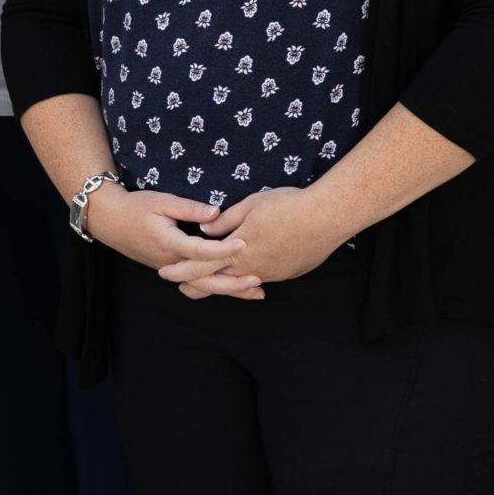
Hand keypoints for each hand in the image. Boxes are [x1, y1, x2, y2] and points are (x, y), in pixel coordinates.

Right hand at [86, 185, 249, 293]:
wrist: (110, 221)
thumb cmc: (136, 207)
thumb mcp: (162, 201)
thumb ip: (190, 208)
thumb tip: (217, 212)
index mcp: (169, 243)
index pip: (200, 251)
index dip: (223, 249)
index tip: (244, 243)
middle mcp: (170, 262)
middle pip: (204, 281)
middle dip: (232, 283)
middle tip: (258, 280)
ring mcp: (170, 268)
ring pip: (201, 286)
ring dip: (228, 290)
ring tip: (255, 291)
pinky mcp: (171, 269)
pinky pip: (196, 282)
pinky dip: (216, 286)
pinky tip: (235, 287)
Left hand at [196, 187, 348, 294]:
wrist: (326, 218)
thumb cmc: (288, 206)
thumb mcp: (251, 205)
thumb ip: (226, 220)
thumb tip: (204, 229)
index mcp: (239, 249)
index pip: (203, 263)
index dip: (183, 268)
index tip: (167, 272)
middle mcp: (252, 267)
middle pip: (218, 281)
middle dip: (198, 285)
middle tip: (181, 289)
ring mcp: (271, 273)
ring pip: (241, 283)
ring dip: (224, 285)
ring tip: (212, 287)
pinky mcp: (286, 273)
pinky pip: (261, 280)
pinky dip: (248, 282)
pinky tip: (246, 281)